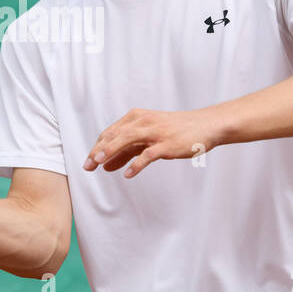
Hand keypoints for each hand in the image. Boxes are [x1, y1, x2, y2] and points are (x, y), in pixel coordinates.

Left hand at [82, 107, 219, 177]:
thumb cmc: (175, 131)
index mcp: (137, 117)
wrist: (205, 125)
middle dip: (99, 150)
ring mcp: (156, 132)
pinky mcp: (167, 143)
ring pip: (127, 139)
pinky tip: (127, 174)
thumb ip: (128, 149)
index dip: (97, 146)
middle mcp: (144, 122)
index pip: (110, 132)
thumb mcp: (148, 136)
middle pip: (115, 135)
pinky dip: (136, 164)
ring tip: (100, 164)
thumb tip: (106, 164)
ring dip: (111, 151)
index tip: (88, 161)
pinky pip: (148, 154)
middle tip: (87, 166)